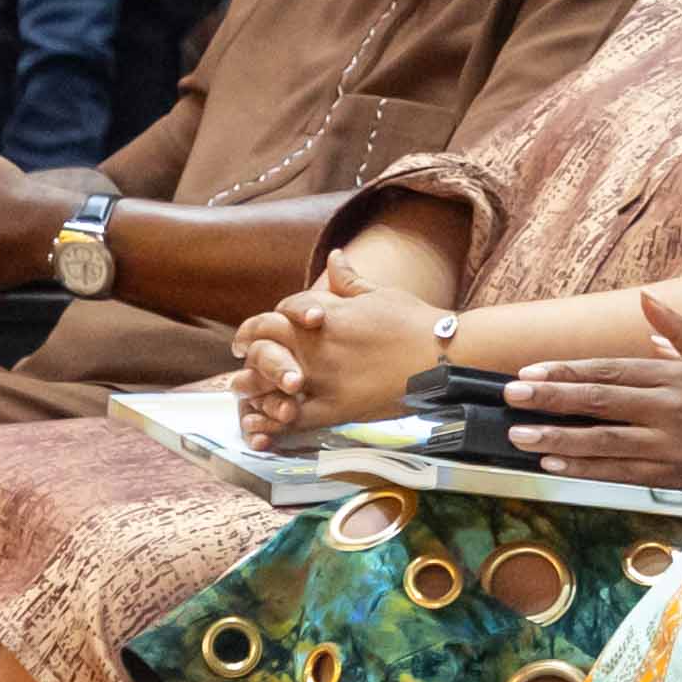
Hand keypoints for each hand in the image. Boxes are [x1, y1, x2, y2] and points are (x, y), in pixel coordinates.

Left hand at [231, 258, 443, 438]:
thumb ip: (349, 281)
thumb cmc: (415, 323)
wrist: (443, 358)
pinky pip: (292, 418)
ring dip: (251, 384)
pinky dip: (272, 422)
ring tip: (241, 388)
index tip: (257, 326)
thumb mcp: (380, 294)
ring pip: (270, 381)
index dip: (267, 319)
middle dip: (247, 345)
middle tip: (238, 352)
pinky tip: (261, 425)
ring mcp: (324, 378)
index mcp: (327, 314)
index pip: (282, 312)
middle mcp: (318, 345)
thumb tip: (335, 256)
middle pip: (265, 342)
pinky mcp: (335, 409)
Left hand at [492, 300, 681, 499]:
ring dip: (557, 437)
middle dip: (550, 399)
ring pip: (602, 440)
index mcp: (677, 377)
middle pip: (599, 402)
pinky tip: (555, 463)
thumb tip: (646, 301)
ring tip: (520, 434)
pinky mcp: (671, 475)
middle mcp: (668, 410)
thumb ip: (680, 330)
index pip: (611, 371)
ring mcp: (668, 445)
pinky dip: (585, 468)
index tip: (531, 372)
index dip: (568, 371)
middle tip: (511, 397)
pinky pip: (619, 472)